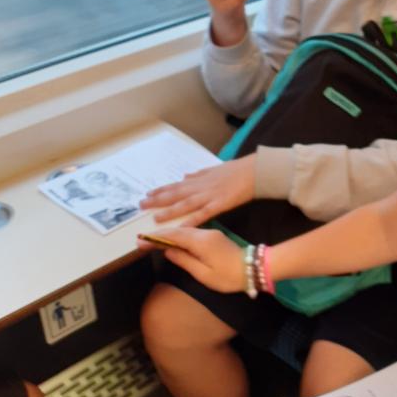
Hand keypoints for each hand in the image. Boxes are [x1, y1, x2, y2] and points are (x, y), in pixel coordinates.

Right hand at [137, 227, 245, 291]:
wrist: (254, 269)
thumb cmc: (229, 277)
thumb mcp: (204, 274)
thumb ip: (184, 261)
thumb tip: (168, 251)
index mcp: (201, 242)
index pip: (173, 236)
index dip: (156, 237)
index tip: (140, 241)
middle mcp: (205, 233)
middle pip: (177, 231)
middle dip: (159, 235)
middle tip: (141, 240)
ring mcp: (210, 233)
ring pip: (185, 230)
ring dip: (169, 234)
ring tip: (153, 239)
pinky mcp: (214, 236)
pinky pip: (192, 232)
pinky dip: (179, 235)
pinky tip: (172, 239)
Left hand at [140, 155, 255, 226]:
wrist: (254, 171)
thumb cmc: (237, 170)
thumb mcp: (215, 168)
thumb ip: (199, 174)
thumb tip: (186, 176)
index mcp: (199, 179)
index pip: (176, 185)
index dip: (161, 190)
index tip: (147, 194)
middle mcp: (200, 187)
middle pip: (175, 194)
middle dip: (158, 200)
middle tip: (141, 205)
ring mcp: (209, 196)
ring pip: (185, 204)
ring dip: (169, 211)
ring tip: (155, 218)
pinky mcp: (219, 204)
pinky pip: (202, 214)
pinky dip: (191, 221)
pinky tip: (181, 227)